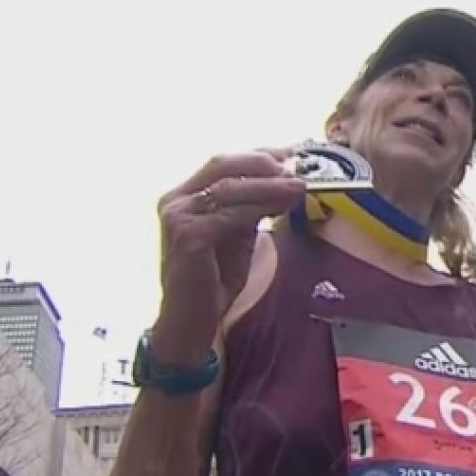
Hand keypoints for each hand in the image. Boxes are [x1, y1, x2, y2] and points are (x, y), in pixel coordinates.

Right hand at [153, 148, 305, 362]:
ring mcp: (177, 216)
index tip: (292, 153)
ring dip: (270, 185)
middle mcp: (175, 200)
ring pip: (231, 187)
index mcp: (183, 196)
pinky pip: (231, 214)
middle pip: (223, 164)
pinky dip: (260, 207)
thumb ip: (250, 208)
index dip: (258, 155)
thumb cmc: (213, 281)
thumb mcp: (236, 235)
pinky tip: (282, 207)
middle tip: (297, 167)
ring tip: (300, 186)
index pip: (223, 163)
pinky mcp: (187, 235)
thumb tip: (284, 181)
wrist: (190, 322)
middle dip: (263, 163)